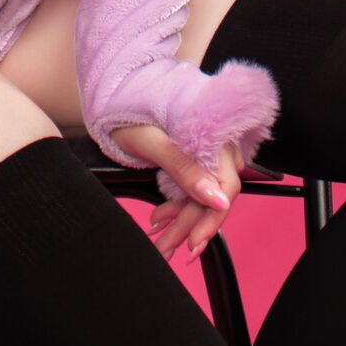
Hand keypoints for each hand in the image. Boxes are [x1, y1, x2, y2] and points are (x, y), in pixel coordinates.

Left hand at [111, 122, 244, 264]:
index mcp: (215, 136)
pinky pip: (192, 191)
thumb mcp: (153, 142)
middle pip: (212, 196)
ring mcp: (206, 154)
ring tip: (159, 241)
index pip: (226, 186)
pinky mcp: (194, 161)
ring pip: (201, 198)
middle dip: (188, 227)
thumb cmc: (133, 111)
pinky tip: (159, 220)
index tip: (193, 243)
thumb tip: (216, 199)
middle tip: (165, 249)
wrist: (119, 96)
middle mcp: (217, 145)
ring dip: (180, 222)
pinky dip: (176, 208)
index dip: (211, 218)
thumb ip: (184, 168)